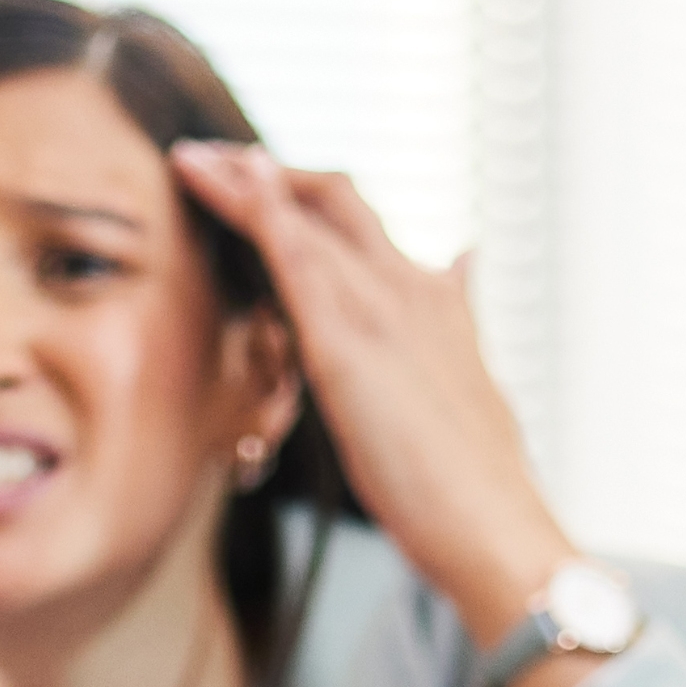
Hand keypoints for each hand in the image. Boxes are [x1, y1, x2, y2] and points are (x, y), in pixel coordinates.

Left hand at [157, 140, 573, 649]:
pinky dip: (255, 207)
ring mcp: (379, 308)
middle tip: (217, 162)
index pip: (368, 229)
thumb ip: (459, 323)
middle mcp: (409, 287)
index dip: (315, 202)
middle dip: (272, 173)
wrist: (494, 525)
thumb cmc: (479, 483)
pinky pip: (294, 252)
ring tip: (191, 162)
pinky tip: (222, 178)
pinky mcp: (345, 342)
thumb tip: (467, 265)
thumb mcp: (471, 387)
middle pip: (336, 199)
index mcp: (437, 302)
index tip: (270, 186)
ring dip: (244, 179)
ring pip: (306, 212)